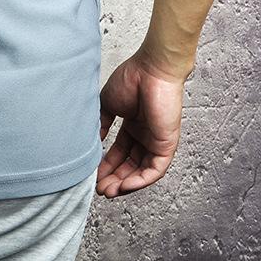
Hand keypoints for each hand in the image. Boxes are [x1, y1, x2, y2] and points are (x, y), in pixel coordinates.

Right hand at [96, 49, 185, 197]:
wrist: (151, 69)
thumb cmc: (131, 79)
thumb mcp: (108, 103)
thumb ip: (102, 123)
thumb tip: (93, 141)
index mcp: (133, 125)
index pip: (120, 152)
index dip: (106, 164)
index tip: (93, 173)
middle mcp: (146, 135)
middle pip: (130, 165)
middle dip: (114, 178)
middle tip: (100, 188)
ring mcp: (157, 141)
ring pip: (142, 171)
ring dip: (125, 183)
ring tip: (108, 191)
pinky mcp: (167, 145)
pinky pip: (155, 170)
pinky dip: (140, 180)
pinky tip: (124, 185)